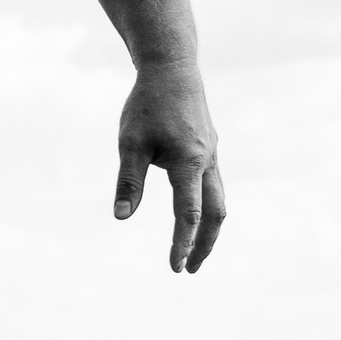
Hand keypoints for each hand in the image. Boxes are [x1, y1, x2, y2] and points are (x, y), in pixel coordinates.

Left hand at [115, 57, 225, 272]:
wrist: (172, 70)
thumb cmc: (147, 105)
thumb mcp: (130, 144)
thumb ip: (129, 182)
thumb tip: (121, 217)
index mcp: (188, 161)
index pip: (189, 213)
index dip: (182, 242)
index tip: (175, 266)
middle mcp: (207, 161)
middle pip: (215, 213)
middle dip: (204, 244)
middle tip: (189, 270)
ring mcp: (212, 155)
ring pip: (219, 200)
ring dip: (209, 229)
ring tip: (193, 251)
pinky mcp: (210, 149)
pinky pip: (213, 185)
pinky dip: (208, 208)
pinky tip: (194, 218)